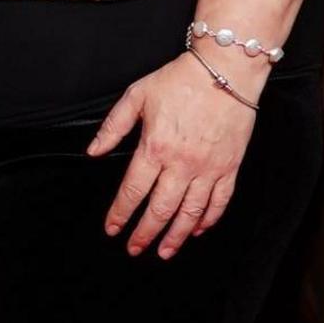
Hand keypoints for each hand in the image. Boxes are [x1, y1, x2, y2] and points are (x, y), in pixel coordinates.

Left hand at [88, 53, 257, 258]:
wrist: (225, 71)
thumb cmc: (180, 80)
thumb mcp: (137, 96)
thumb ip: (113, 127)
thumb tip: (94, 151)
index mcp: (155, 147)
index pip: (133, 190)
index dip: (120, 213)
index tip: (112, 228)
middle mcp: (182, 163)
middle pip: (160, 209)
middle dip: (145, 233)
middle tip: (135, 248)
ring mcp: (208, 167)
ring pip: (191, 212)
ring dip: (177, 236)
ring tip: (165, 251)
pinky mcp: (229, 166)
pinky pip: (220, 201)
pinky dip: (209, 219)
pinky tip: (198, 229)